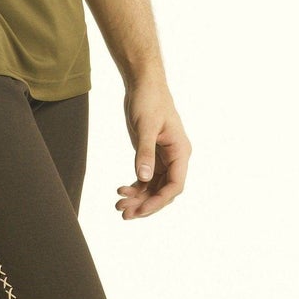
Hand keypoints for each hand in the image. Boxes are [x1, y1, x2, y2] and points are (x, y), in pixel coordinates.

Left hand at [116, 76, 189, 218]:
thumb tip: (144, 178)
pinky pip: (147, 178)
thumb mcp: (145, 127)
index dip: (159, 201)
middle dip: (145, 203)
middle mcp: (175, 157)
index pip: (175, 185)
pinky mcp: (152, 155)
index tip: (141, 210)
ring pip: (154, 186)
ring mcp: (164, 158)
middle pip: (163, 190)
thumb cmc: (149, 101)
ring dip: (138, 198)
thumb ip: (145, 153)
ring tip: (119, 205)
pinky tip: (121, 190)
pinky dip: (135, 187)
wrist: (144, 85)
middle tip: (124, 213)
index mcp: (180, 151)